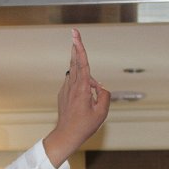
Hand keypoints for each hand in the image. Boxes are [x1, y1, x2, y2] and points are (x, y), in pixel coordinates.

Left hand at [42, 28, 110, 167]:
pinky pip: (74, 83)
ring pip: (76, 73)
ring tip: (88, 88)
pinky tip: (85, 96)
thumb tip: (100, 87)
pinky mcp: (63, 94)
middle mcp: (72, 86)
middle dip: (76, 46)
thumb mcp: (102, 112)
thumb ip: (104, 95)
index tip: (75, 36)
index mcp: (83, 88)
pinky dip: (81, 83)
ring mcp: (66, 89)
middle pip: (75, 61)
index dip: (80, 48)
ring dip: (81, 69)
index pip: (82, 63)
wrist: (66, 135)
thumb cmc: (85, 125)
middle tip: (74, 33)